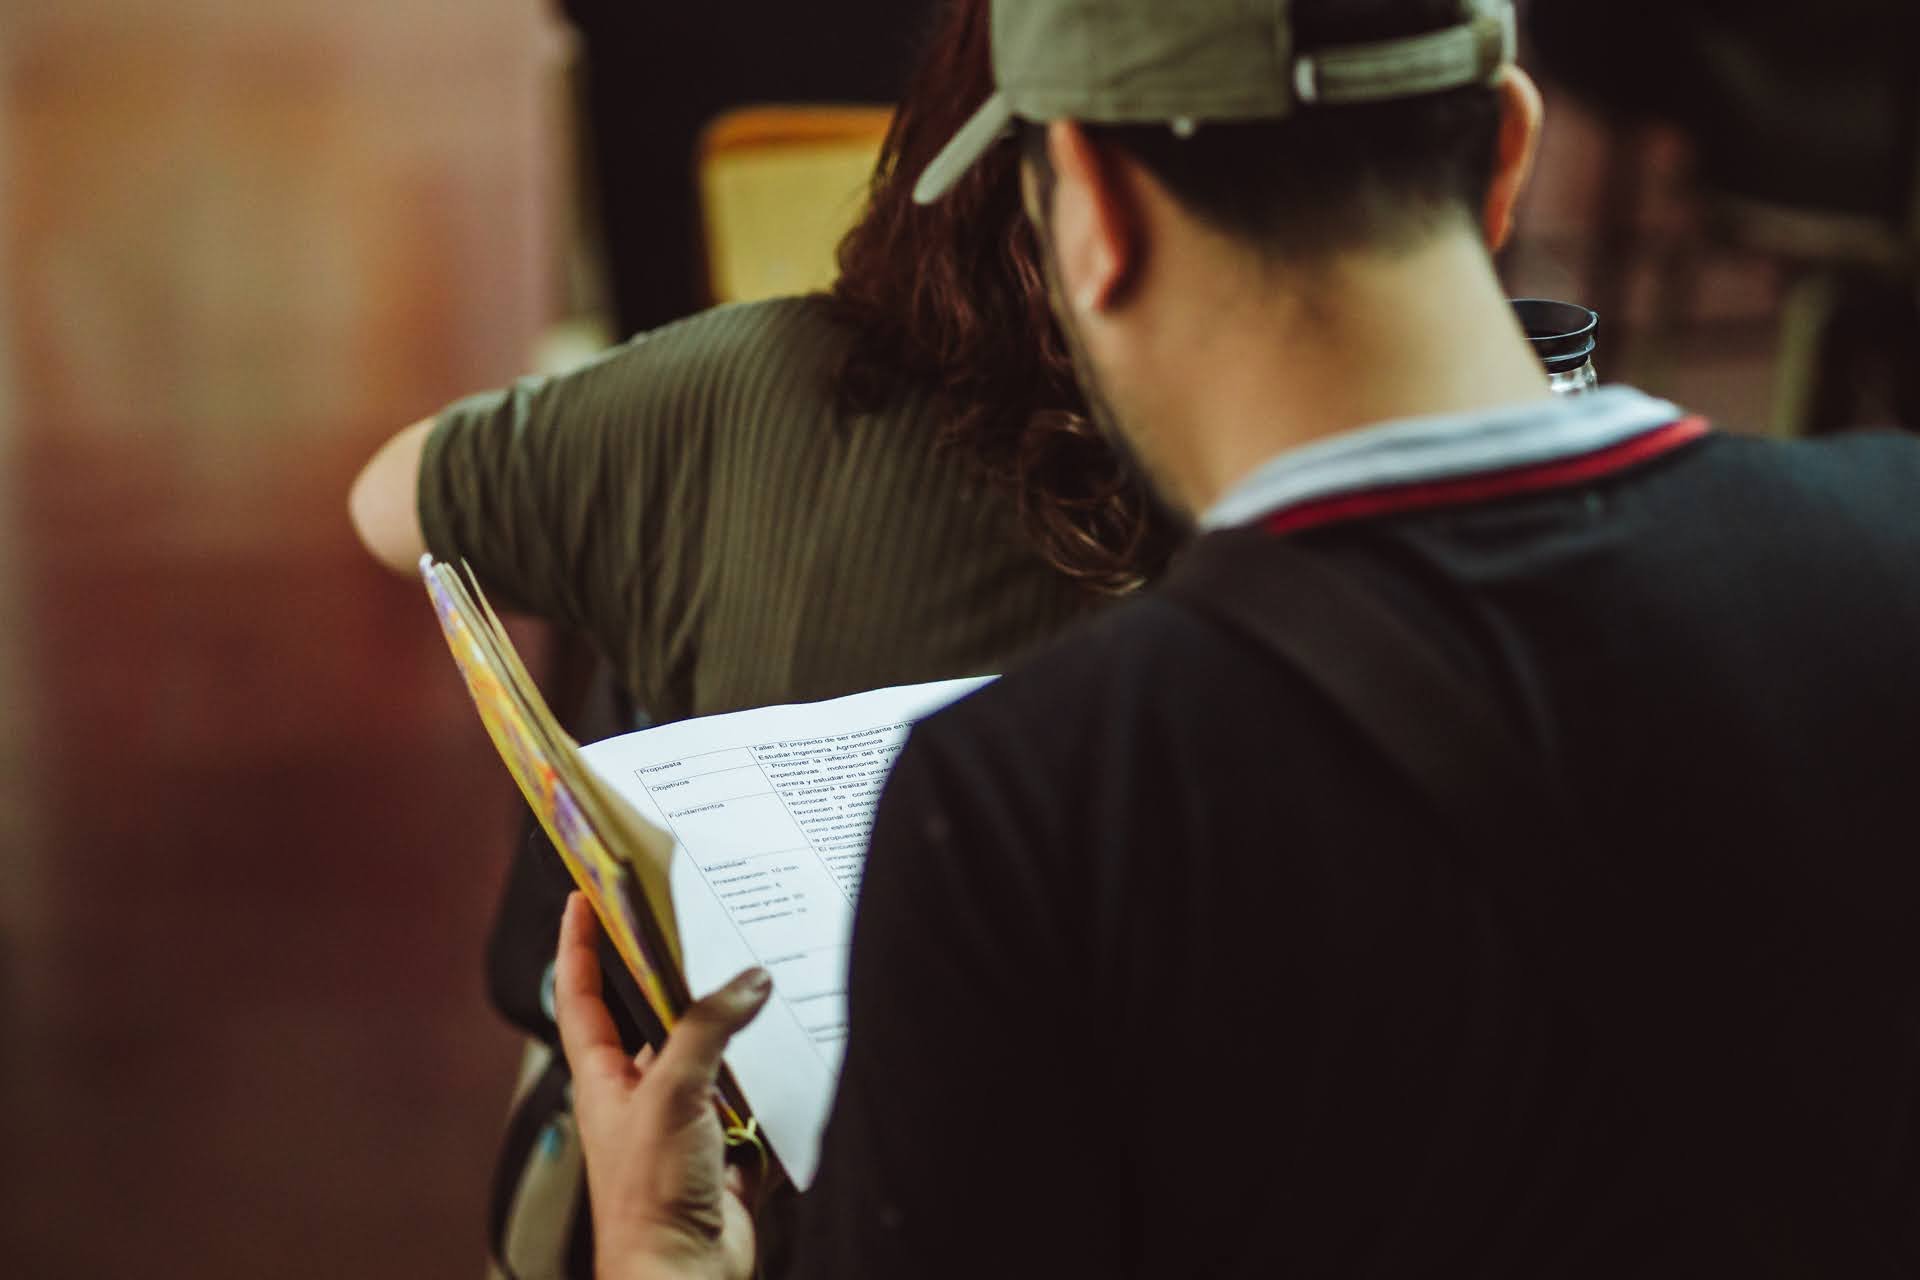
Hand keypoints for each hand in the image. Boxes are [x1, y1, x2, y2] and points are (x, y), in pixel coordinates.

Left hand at [553, 893, 770, 1279]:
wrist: (685, 1275)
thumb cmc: (648, 1199)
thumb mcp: (672, 1092)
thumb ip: (706, 1029)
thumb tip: (747, 983)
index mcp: (603, 1080)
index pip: (580, 996)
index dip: (579, 945)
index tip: (586, 897)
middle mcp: (639, 1097)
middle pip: (656, 1020)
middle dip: (681, 980)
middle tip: (702, 929)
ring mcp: (683, 1125)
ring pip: (712, 1058)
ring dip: (737, 1032)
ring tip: (762, 986)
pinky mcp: (725, 1152)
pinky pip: (751, 1103)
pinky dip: (771, 1084)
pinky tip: (790, 1061)